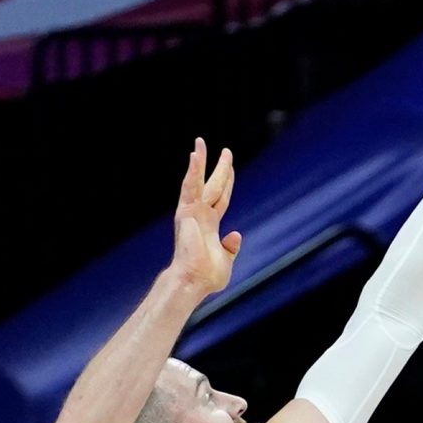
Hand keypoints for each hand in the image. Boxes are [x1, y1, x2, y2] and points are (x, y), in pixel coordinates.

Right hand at [168, 139, 241, 297]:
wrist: (193, 281)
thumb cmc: (206, 276)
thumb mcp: (226, 260)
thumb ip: (231, 248)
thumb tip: (236, 235)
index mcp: (210, 225)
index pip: (221, 198)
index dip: (227, 183)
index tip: (230, 168)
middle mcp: (200, 215)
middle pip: (213, 185)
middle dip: (219, 167)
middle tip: (226, 150)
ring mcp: (192, 212)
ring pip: (198, 181)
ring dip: (200, 161)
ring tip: (200, 142)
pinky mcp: (186, 212)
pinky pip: (189, 187)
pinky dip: (192, 171)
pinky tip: (194, 155)